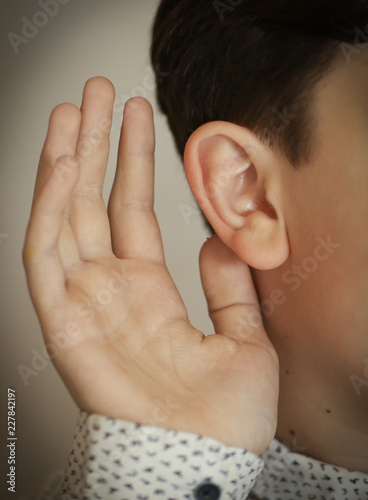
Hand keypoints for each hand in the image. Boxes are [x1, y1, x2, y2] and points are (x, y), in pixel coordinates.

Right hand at [23, 77, 278, 454]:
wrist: (204, 458)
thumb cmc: (223, 416)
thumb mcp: (245, 337)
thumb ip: (230, 287)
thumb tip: (219, 241)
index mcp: (149, 292)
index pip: (131, 210)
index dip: (132, 161)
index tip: (137, 118)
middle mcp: (110, 290)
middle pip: (93, 201)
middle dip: (95, 145)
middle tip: (98, 93)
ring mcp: (83, 302)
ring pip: (64, 215)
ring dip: (67, 160)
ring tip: (74, 108)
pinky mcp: (62, 321)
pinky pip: (46, 253)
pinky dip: (49, 208)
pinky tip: (62, 164)